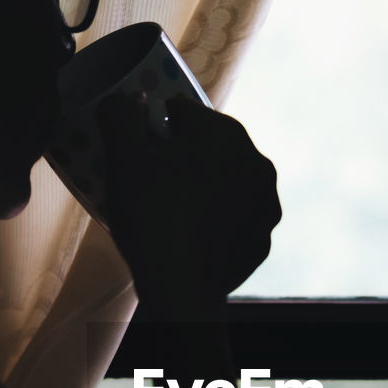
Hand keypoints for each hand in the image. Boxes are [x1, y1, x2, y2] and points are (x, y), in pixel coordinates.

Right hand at [96, 93, 280, 314]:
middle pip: (210, 147)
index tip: (140, 150)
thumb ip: (122, 116)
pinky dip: (219, 222)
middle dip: (184, 157)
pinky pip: (237, 220)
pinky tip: (193, 235)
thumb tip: (124, 100)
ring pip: (227, 182)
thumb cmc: (151, 215)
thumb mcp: (124, 158)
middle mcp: (256, 161)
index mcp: (224, 132)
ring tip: (174, 212)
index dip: (155, 127)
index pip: (181, 111)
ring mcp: (265, 203)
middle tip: (153, 183)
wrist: (181, 288)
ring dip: (206, 187)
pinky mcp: (263, 239)